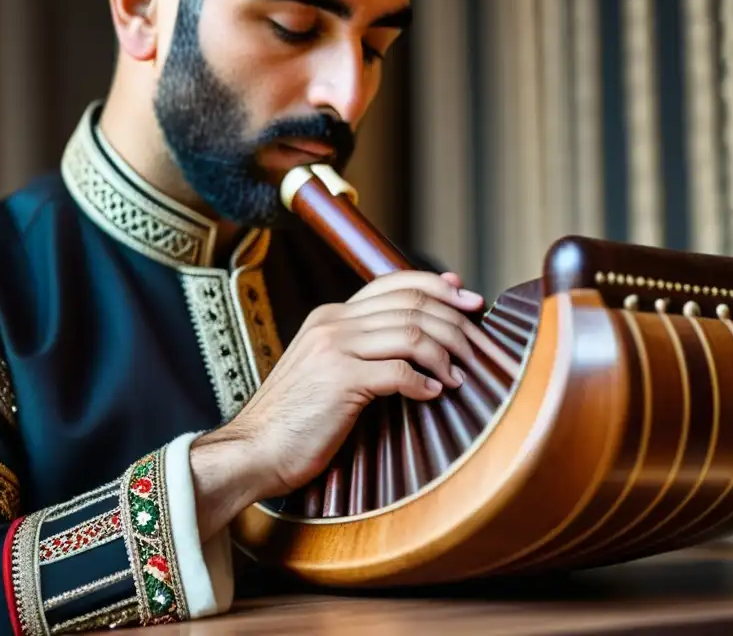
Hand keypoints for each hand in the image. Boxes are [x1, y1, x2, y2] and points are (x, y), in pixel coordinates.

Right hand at [189, 270, 483, 538]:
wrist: (254, 450)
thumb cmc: (295, 420)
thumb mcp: (325, 369)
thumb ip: (360, 350)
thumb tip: (413, 345)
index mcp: (329, 316)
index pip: (393, 283)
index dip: (437, 286)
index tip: (468, 299)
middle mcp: (332, 322)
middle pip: (411, 304)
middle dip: (454, 322)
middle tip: (478, 345)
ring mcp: (334, 348)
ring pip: (411, 333)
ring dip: (446, 355)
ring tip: (459, 377)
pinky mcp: (339, 380)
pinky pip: (399, 371)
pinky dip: (424, 382)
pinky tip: (434, 394)